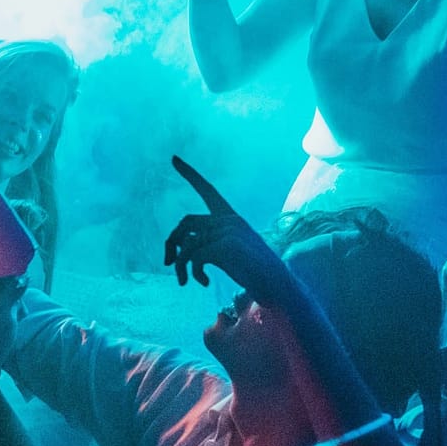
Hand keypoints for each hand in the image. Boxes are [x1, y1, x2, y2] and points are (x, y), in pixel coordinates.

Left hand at [163, 156, 274, 289]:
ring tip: (184, 281)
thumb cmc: (252, 272)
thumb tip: (176, 248)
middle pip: (185, 222)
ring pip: (186, 243)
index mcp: (231, 217)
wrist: (277, 287)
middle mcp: (229, 219)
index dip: (189, 174)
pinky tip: (203, 282)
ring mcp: (229, 231)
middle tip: (168, 264)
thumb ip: (206, 242)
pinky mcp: (227, 246)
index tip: (174, 158)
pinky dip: (192, 273)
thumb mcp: (226, 252)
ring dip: (180, 264)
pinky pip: (194, 257)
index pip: (207, 190)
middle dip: (171, 243)